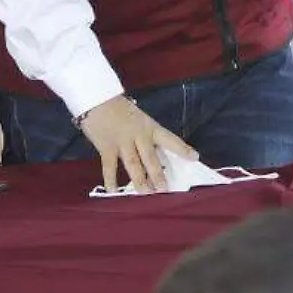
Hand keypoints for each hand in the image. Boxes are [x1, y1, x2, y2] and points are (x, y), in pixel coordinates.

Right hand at [79, 96, 196, 193]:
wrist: (97, 98)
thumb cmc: (119, 108)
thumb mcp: (139, 119)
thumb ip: (146, 135)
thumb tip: (156, 157)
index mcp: (149, 127)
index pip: (170, 139)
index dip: (182, 149)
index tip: (195, 158)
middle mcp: (139, 135)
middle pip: (151, 158)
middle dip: (158, 175)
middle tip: (165, 190)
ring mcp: (122, 142)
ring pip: (134, 165)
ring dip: (141, 181)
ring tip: (147, 194)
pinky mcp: (106, 147)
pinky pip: (109, 167)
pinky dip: (111, 180)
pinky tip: (114, 191)